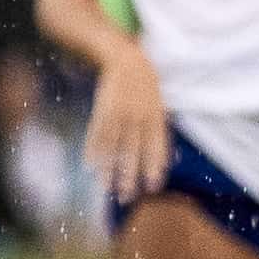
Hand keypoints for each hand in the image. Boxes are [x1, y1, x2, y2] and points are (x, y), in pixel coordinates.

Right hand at [83, 46, 169, 205]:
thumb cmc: (146, 89)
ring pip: (113, 147)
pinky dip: (93, 151)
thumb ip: (160, 132)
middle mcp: (138, 118)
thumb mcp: (159, 107)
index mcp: (156, 118)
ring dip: (108, 170)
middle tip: (127, 197)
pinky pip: (97, 134)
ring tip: (105, 189)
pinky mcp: (102, 110)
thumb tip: (168, 162)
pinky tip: (90, 167)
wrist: (127, 61)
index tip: (153, 187)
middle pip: (133, 153)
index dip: (154, 168)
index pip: (157, 148)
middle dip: (129, 176)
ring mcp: (119, 114)